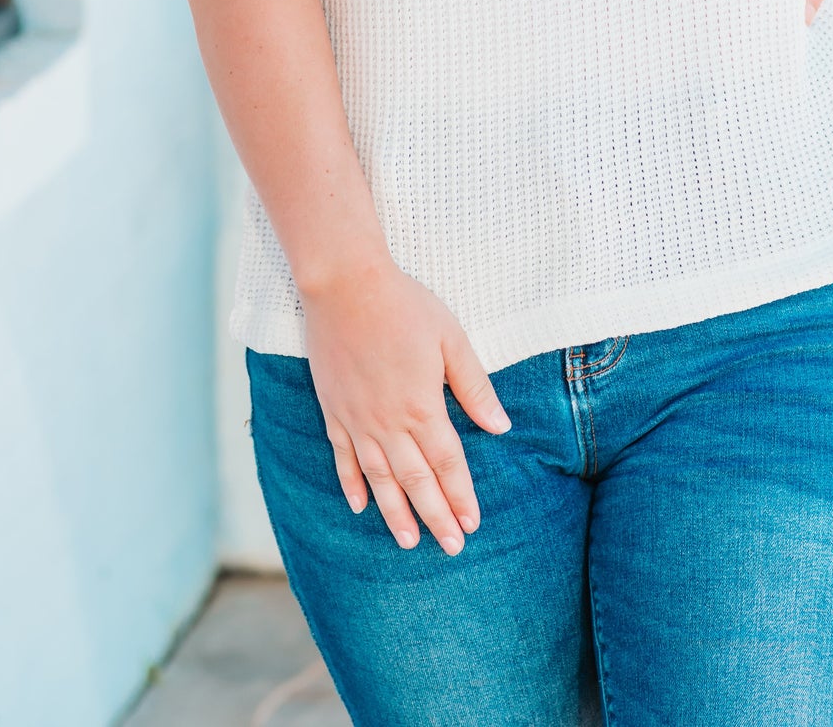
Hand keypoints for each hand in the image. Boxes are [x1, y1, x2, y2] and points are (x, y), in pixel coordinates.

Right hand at [299, 257, 511, 554]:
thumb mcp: (451, 339)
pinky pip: (343, 457)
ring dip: (395, 512)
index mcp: (422, 407)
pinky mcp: (333, 410)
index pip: (447, 463)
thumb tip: (500, 427)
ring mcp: (357, 420)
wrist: (344, 284)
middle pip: (416, 480)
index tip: (472, 524)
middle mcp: (388, 423)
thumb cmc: (403, 306)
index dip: (461, 496)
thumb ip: (474, 387)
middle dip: (435, 516)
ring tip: (408, 541)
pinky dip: (351, 484)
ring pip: (379, 478)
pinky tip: (359, 506)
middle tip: (450, 547)